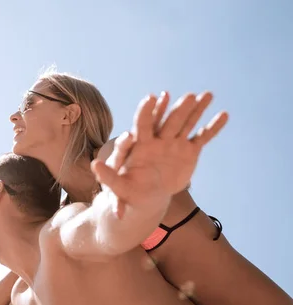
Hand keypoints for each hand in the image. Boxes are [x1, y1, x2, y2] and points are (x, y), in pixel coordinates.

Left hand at [92, 91, 226, 212]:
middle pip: (168, 121)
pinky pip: (202, 137)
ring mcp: (174, 144)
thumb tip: (94, 165)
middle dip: (178, 109)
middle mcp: (158, 139)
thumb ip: (108, 175)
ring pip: (187, 123)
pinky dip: (212, 127)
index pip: (142, 124)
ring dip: (197, 109)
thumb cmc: (128, 191)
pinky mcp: (188, 151)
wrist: (146, 196)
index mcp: (140, 145)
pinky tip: (224, 115)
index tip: (152, 97)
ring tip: (208, 94)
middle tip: (188, 96)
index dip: (147, 111)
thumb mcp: (116, 186)